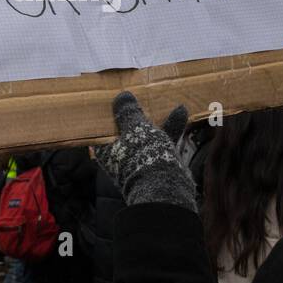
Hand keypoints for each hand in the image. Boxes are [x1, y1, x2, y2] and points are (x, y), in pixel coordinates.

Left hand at [95, 92, 195, 211]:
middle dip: (133, 115)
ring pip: (144, 135)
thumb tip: (122, 96)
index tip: (113, 97)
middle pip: (123, 130)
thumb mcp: (134, 127)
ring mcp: (137, 159)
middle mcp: (118, 156)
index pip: (101, 128)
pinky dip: (169, 128)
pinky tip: (181, 113)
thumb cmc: (141, 154)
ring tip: (164, 102)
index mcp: (105, 148)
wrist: (164, 186)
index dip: (107, 113)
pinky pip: (160, 141)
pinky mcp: (155, 162)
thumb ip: (128, 112)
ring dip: (154, 119)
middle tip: (136, 97)